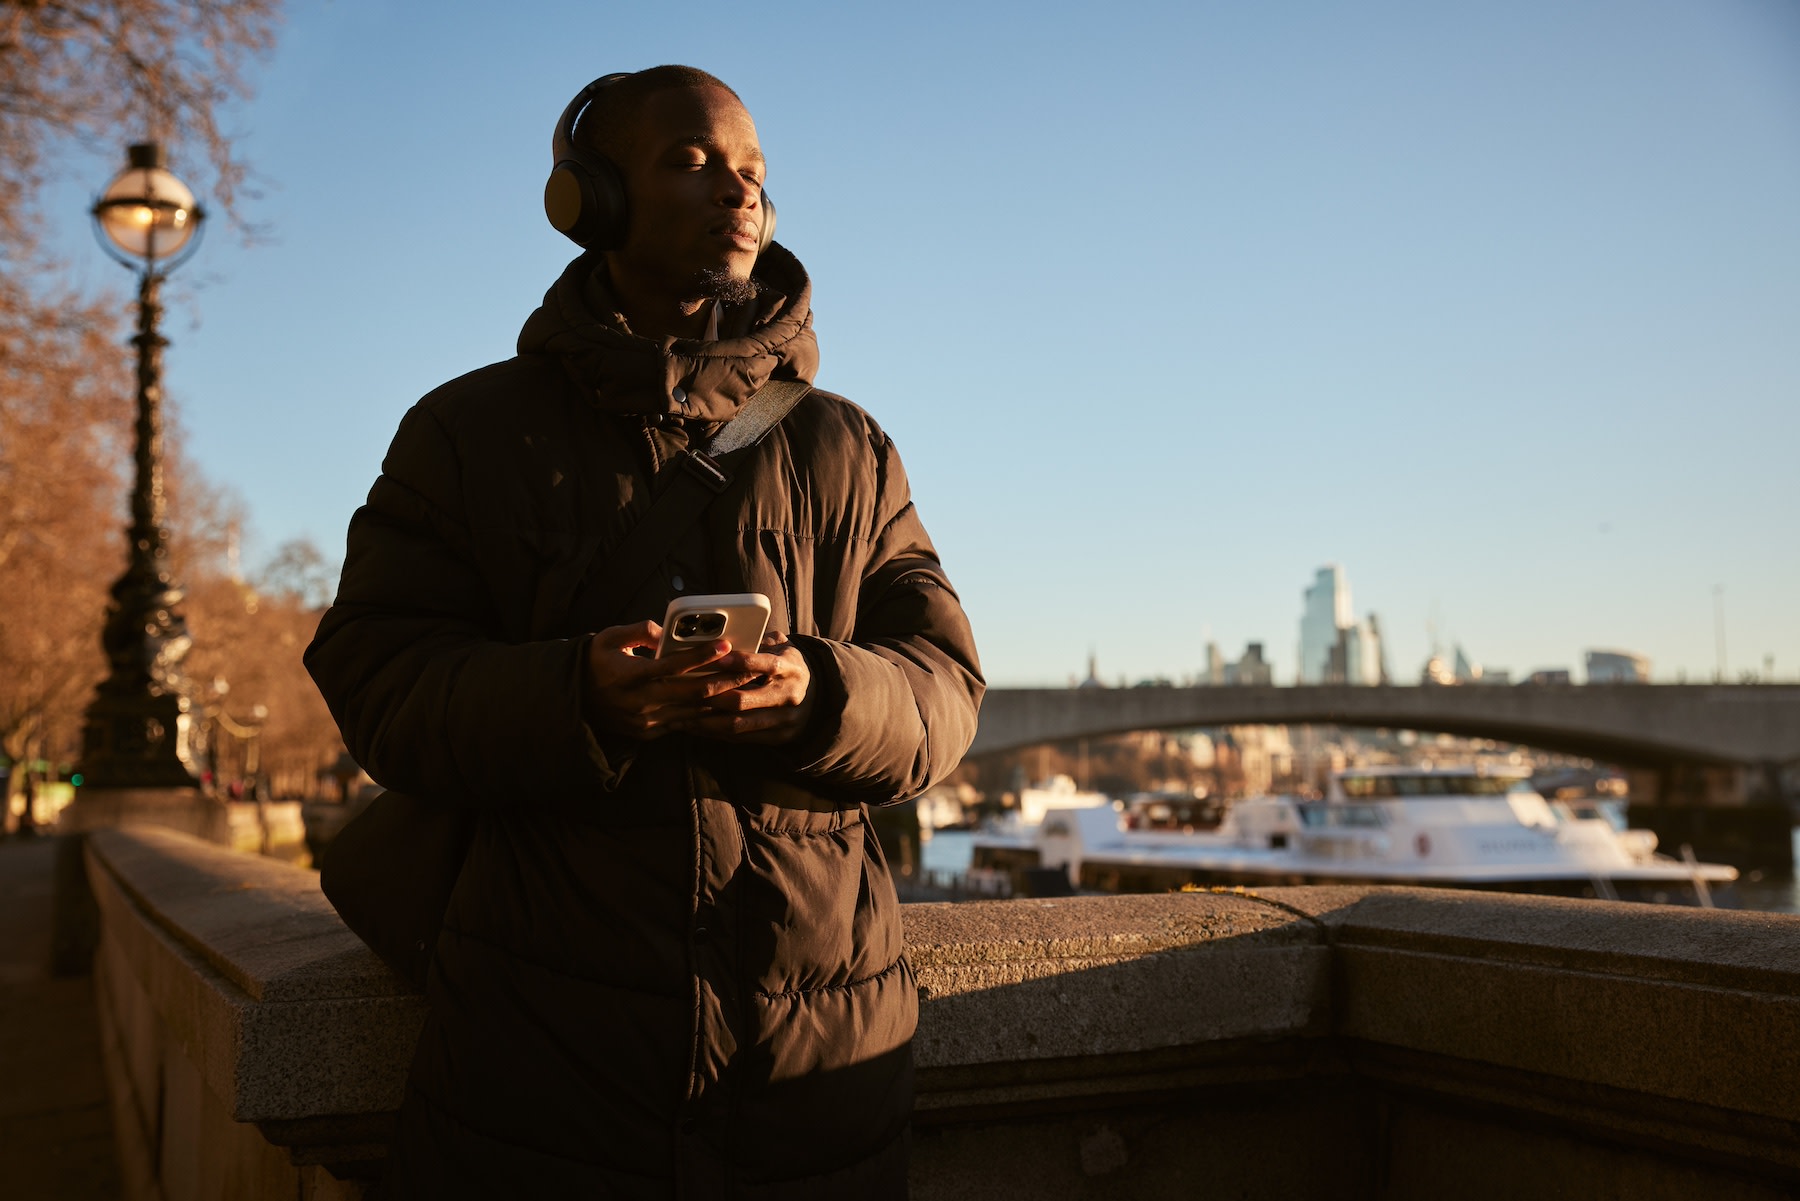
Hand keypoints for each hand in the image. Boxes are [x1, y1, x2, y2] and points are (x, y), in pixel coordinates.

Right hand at [582, 620, 767, 740]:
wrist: (574, 700)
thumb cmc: (595, 662)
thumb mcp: (608, 638)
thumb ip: (638, 631)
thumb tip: (665, 630)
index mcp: (631, 675)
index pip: (673, 665)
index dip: (702, 655)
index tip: (726, 645)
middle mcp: (641, 701)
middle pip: (693, 691)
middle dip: (725, 680)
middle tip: (750, 668)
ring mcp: (647, 720)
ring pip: (694, 712)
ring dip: (722, 700)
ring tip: (745, 687)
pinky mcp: (649, 732)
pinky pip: (684, 724)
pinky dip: (705, 715)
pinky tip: (724, 706)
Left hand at [675, 631, 814, 745]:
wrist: (819, 697)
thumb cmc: (788, 666)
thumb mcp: (782, 647)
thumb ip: (759, 641)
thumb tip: (725, 636)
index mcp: (790, 668)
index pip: (764, 664)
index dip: (739, 662)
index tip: (715, 658)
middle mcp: (788, 695)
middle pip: (744, 700)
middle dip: (711, 697)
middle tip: (686, 693)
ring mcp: (783, 720)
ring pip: (739, 724)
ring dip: (707, 721)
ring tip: (683, 716)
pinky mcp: (777, 737)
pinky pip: (742, 738)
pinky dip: (717, 734)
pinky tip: (697, 727)